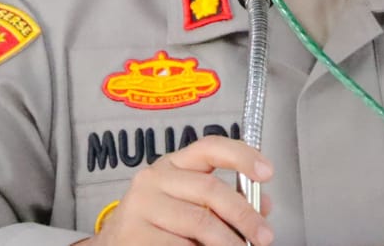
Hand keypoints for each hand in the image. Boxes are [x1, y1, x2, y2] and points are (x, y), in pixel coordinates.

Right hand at [86, 134, 273, 244]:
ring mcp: (142, 205)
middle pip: (211, 189)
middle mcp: (155, 178)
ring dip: (228, 242)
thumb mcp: (192, 204)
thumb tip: (263, 205)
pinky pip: (180, 245)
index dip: (242, 156)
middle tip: (263, 236)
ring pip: (199, 222)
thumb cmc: (160, 223)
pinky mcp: (134, 234)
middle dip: (245, 215)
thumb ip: (227, 202)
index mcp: (174, 165)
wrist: (116, 243)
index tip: (266, 172)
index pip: (210, 147)